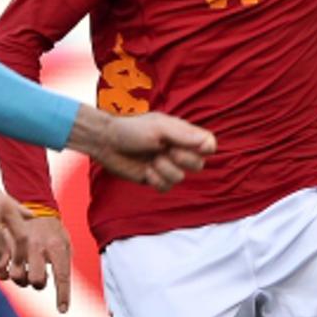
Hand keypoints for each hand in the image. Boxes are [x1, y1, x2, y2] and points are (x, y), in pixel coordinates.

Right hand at [2, 216, 72, 312]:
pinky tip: (8, 268)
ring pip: (17, 277)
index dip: (63, 296)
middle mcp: (38, 246)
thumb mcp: (66, 243)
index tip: (63, 310)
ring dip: (21, 279)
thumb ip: (64, 264)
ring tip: (24, 270)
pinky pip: (1, 269)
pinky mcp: (4, 244)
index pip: (62, 276)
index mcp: (56, 246)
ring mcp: (19, 245)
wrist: (35, 206)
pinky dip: (3, 274)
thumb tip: (63, 289)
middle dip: (38, 283)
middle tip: (38, 277)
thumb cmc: (53, 231)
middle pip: (37, 280)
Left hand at [67, 108, 216, 191]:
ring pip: (180, 178)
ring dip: (163, 169)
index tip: (195, 147)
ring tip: (150, 159)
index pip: (208, 144)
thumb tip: (209, 144)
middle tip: (164, 150)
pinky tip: (145, 170)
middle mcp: (178, 150)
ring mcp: (167, 165)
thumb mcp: (159, 128)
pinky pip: (166, 187)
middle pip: (198, 164)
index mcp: (182, 134)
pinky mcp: (156, 178)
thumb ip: (185, 136)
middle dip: (181, 159)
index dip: (205, 149)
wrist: (107, 142)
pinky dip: (155, 180)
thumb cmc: (132, 129)